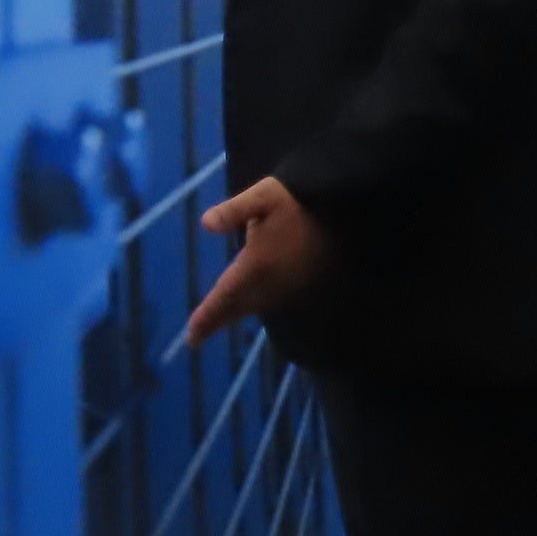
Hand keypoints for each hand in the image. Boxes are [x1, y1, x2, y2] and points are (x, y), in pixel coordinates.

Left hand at [184, 176, 327, 347]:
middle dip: (215, 320)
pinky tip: (245, 303)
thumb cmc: (301, 203)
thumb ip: (235, 210)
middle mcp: (271, 284)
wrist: (345, 214)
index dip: (207, 318)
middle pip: (237, 307)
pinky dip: (251, 306)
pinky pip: (269, 302)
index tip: (191, 338)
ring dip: (233, 314)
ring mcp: (288, 287)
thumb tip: (206, 223)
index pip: (225, 296)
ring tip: (213, 321)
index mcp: (257, 265)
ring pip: (253, 306)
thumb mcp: (264, 196)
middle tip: (195, 337)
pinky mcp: (302, 286)